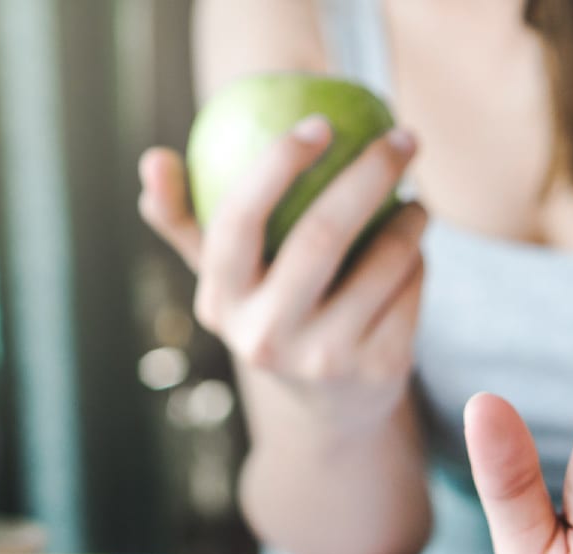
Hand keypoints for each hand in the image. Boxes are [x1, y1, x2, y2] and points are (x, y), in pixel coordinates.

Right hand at [138, 117, 426, 432]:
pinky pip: (411, 288)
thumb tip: (154, 159)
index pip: (237, 221)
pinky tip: (416, 251)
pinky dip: (419, 260)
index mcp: (222, 302)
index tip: (319, 124)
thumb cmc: (271, 313)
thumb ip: (185, 220)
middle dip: (369, 174)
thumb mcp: (226, 279)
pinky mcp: (378, 370)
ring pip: (383, 261)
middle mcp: (267, 336)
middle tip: (401, 139)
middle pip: (322, 235)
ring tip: (414, 201)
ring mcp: (324, 359)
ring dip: (410, 219)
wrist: (329, 409)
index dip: (277, 164)